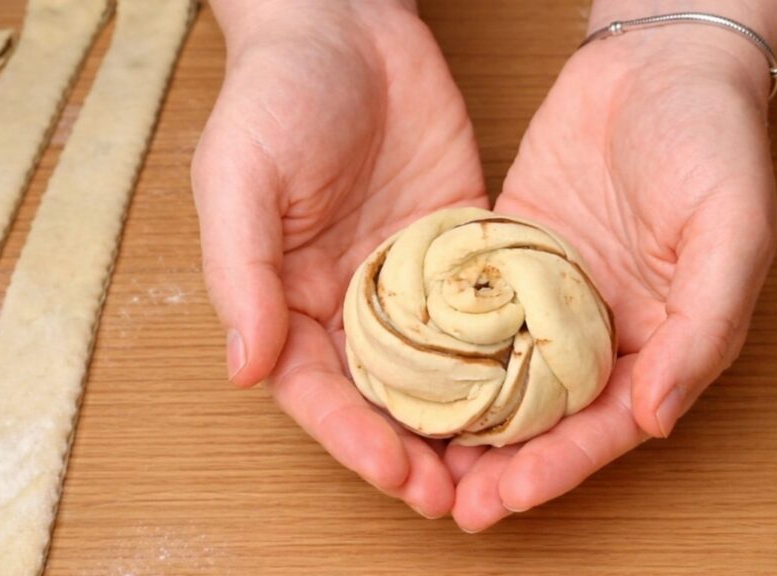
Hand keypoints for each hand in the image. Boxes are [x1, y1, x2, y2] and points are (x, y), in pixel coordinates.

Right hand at [192, 0, 485, 517]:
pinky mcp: (459, 244)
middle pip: (384, 394)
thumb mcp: (239, 180)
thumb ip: (240, 274)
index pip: (319, 389)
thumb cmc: (273, 97)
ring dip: (469, 419)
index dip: (354, 439)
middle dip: (418, 449)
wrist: (344, 24)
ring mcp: (409, 277)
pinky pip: (484, 307)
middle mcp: (350, 300)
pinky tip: (538, 382)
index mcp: (288, 298)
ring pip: (441, 365)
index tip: (398, 477)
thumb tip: (245, 370)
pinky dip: (506, 349)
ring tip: (508, 465)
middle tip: (462, 497)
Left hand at [446, 25, 776, 530]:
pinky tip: (406, 370)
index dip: (559, 464)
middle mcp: (600, 326)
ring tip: (415, 455)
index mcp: (661, 338)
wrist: (660, 61)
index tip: (507, 498)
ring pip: (502, 369)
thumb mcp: (732, 233)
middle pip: (546, 411)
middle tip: (449, 501)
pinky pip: (472, 307)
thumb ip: (703, 329)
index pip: (606, 421)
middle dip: (501, 462)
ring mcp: (550, 292)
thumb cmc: (714, 141)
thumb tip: (656, 419)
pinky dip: (444, 342)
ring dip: (465, 417)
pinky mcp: (510, 253)